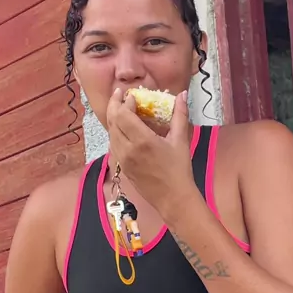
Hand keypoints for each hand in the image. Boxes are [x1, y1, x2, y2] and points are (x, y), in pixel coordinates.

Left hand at [106, 88, 197, 219]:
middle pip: (112, 121)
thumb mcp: (180, 140)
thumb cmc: (179, 169)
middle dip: (114, 105)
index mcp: (142, 141)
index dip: (125, 102)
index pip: (123, 115)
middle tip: (119, 94)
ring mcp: (123, 159)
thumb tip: (182, 94)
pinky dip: (115, 132)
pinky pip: (113, 145)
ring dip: (113, 118)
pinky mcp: (123, 167)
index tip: (132, 95)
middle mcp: (128, 149)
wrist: (173, 198)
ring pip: (110, 133)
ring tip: (120, 108)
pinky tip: (122, 128)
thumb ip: (179, 115)